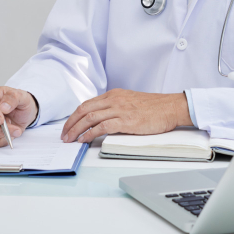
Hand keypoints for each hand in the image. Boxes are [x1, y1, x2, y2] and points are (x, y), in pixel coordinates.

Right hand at [0, 85, 37, 147]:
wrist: (24, 114)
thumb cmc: (19, 102)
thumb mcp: (21, 96)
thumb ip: (13, 98)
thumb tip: (2, 107)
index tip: (1, 118)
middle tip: (13, 127)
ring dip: (3, 132)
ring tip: (15, 128)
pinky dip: (3, 138)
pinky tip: (10, 132)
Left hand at [61, 89, 189, 144]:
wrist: (170, 107)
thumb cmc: (154, 107)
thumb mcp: (130, 101)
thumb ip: (115, 106)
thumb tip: (101, 119)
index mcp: (114, 94)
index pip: (87, 104)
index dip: (74, 116)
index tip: (68, 126)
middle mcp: (114, 99)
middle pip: (84, 110)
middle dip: (70, 123)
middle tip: (64, 135)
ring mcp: (120, 109)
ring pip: (90, 118)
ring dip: (77, 130)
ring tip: (70, 140)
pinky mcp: (126, 120)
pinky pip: (102, 126)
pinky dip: (90, 133)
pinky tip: (84, 140)